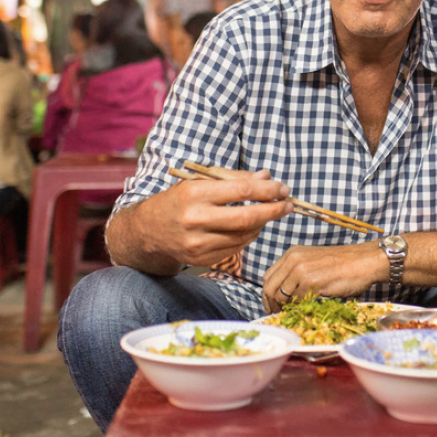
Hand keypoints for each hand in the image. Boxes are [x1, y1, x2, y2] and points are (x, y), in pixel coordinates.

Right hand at [106, 168, 292, 272]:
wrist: (148, 231)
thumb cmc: (178, 200)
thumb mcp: (200, 182)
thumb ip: (234, 179)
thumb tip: (266, 176)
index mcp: (195, 194)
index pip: (240, 191)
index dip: (267, 189)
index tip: (282, 187)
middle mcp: (196, 220)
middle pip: (247, 218)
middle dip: (273, 210)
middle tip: (289, 204)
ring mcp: (198, 243)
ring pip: (245, 236)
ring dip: (263, 224)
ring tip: (270, 213)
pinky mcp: (202, 260)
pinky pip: (236, 248)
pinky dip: (249, 236)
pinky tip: (253, 227)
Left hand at [262, 242, 386, 313]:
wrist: (363, 261)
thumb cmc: (342, 265)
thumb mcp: (313, 263)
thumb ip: (296, 273)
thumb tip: (283, 295)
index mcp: (292, 254)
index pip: (268, 277)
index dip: (268, 295)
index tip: (272, 306)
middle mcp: (293, 259)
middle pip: (269, 287)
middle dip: (271, 305)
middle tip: (277, 315)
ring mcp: (301, 270)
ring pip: (280, 296)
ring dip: (284, 309)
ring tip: (291, 314)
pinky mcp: (311, 281)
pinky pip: (296, 300)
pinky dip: (298, 308)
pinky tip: (304, 311)